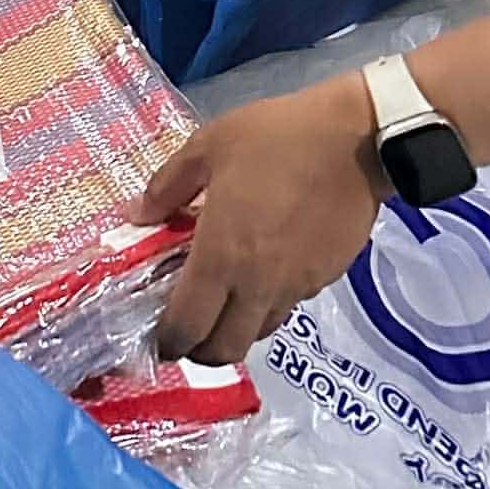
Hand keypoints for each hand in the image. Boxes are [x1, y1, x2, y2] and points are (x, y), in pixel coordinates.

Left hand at [136, 76, 388, 363]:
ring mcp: (294, 287)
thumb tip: (136, 216)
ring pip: (257, 333)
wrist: (354, 142)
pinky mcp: (322, 280)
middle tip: (187, 330)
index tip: (159, 338)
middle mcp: (257, 284)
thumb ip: (167, 186)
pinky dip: (265, 306)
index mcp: (221, 255)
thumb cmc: (274, 138)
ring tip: (221, 303)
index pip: (189, 325)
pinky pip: (285, 308)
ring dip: (234, 331)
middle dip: (200, 350)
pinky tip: (259, 274)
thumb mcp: (208, 147)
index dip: (169, 341)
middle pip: (225, 349)